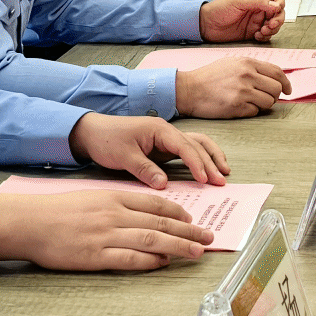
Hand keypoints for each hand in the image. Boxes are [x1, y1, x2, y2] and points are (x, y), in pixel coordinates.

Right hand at [0, 188, 213, 269]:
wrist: (29, 223)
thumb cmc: (57, 211)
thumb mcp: (91, 198)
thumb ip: (117, 206)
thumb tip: (143, 217)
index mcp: (114, 197)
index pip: (155, 203)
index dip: (179, 212)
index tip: (193, 220)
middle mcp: (114, 214)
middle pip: (160, 221)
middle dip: (189, 230)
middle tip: (209, 237)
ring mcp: (106, 235)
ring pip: (151, 239)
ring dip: (178, 245)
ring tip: (197, 251)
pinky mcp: (95, 256)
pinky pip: (129, 258)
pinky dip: (149, 261)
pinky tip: (163, 262)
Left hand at [68, 112, 228, 184]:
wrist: (93, 132)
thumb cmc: (107, 140)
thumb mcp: (124, 156)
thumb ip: (145, 170)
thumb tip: (164, 185)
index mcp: (159, 130)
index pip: (185, 146)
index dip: (197, 163)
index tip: (204, 179)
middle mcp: (167, 132)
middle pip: (196, 144)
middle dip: (210, 162)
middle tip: (221, 181)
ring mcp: (166, 139)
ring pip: (196, 144)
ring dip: (211, 157)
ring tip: (223, 172)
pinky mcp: (163, 147)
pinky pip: (187, 151)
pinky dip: (200, 158)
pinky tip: (207, 169)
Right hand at [175, 56, 289, 115]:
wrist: (189, 89)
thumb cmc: (209, 77)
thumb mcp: (232, 63)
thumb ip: (252, 68)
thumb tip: (273, 77)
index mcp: (248, 63)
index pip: (277, 72)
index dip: (286, 83)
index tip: (288, 90)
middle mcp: (247, 75)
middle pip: (276, 89)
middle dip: (275, 96)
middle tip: (266, 98)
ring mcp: (243, 91)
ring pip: (269, 102)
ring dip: (263, 105)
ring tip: (250, 102)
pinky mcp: (237, 107)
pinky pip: (255, 112)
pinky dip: (251, 112)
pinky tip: (239, 107)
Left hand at [200, 0, 284, 41]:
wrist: (206, 24)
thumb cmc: (218, 8)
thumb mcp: (238, 0)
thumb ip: (258, 1)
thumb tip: (275, 5)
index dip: (280, 3)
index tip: (276, 10)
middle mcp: (258, 8)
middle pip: (278, 12)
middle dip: (278, 19)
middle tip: (271, 24)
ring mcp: (256, 21)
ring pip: (274, 25)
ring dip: (272, 29)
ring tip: (263, 31)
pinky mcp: (252, 32)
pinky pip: (266, 35)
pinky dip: (265, 36)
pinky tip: (257, 36)